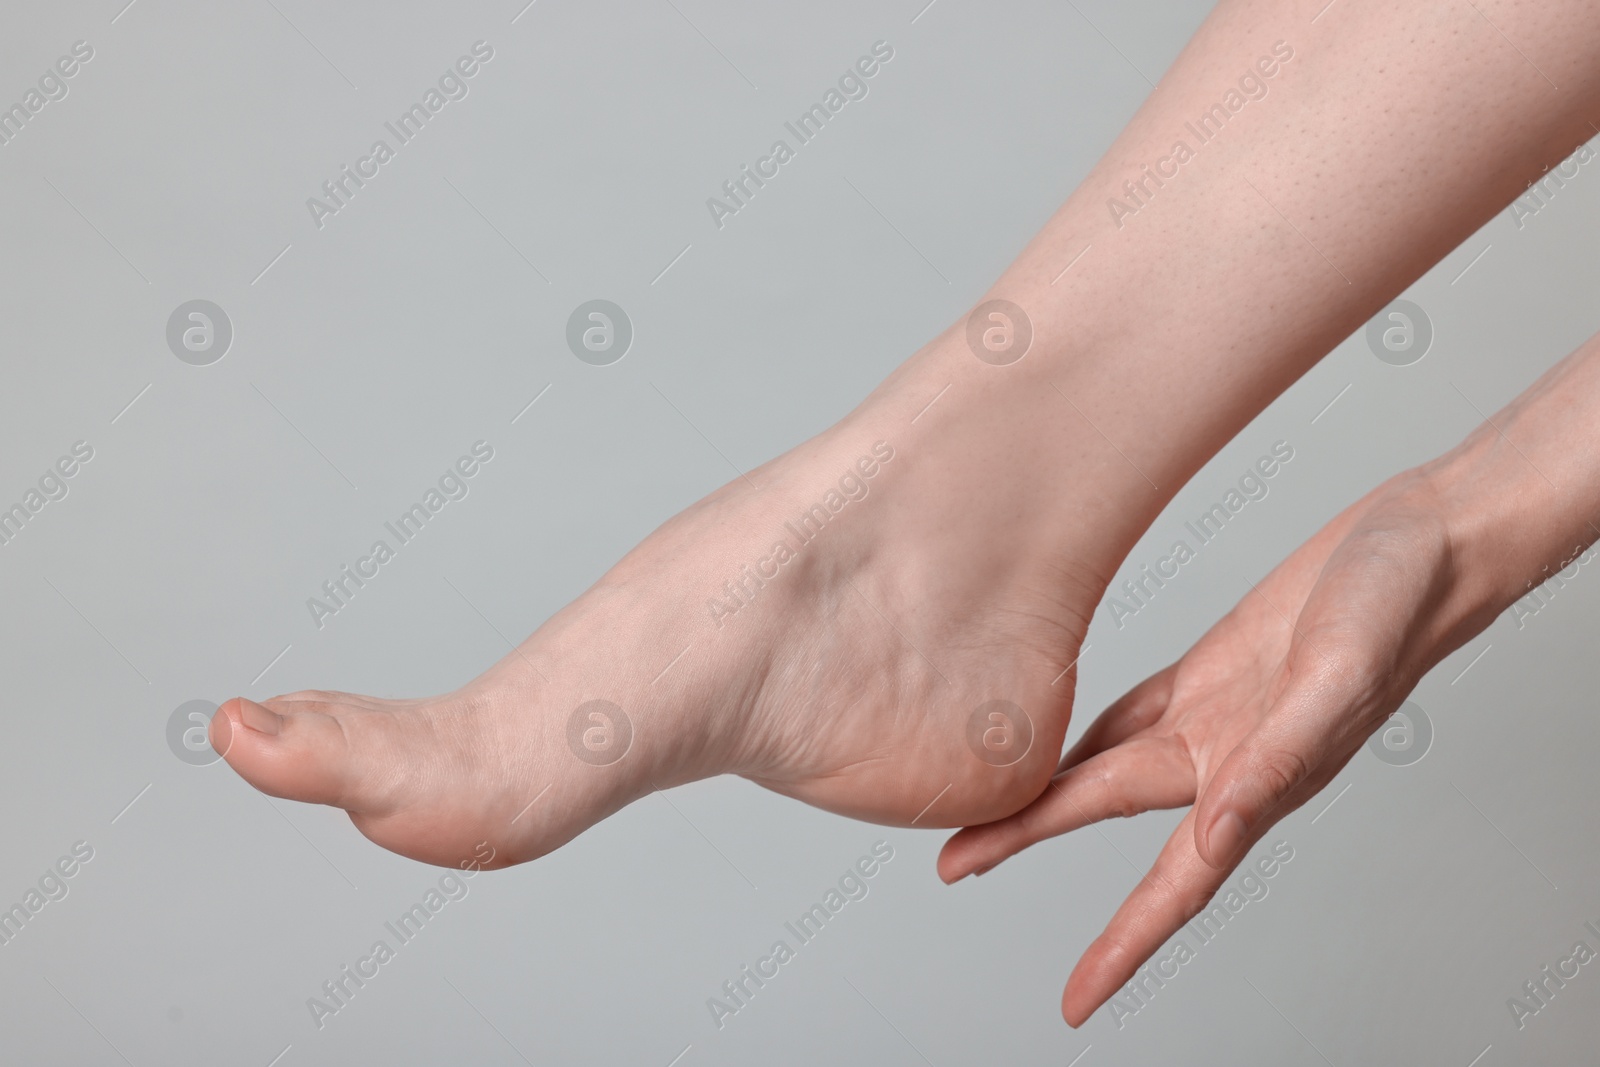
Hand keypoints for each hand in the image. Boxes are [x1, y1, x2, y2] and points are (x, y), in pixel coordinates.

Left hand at [938, 471, 1491, 1024]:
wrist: (1422, 543)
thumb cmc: (1399, 607)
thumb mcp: (1339, 679)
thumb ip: (1280, 755)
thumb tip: (1219, 829)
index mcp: (1258, 776)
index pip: (1177, 880)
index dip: (1126, 943)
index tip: (1078, 1001)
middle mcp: (1225, 756)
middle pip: (1102, 808)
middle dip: (1026, 840)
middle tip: (952, 865)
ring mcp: (1214, 712)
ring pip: (1105, 762)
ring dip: (1047, 792)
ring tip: (982, 816)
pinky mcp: (1210, 665)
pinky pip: (1130, 710)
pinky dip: (1085, 732)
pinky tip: (1053, 746)